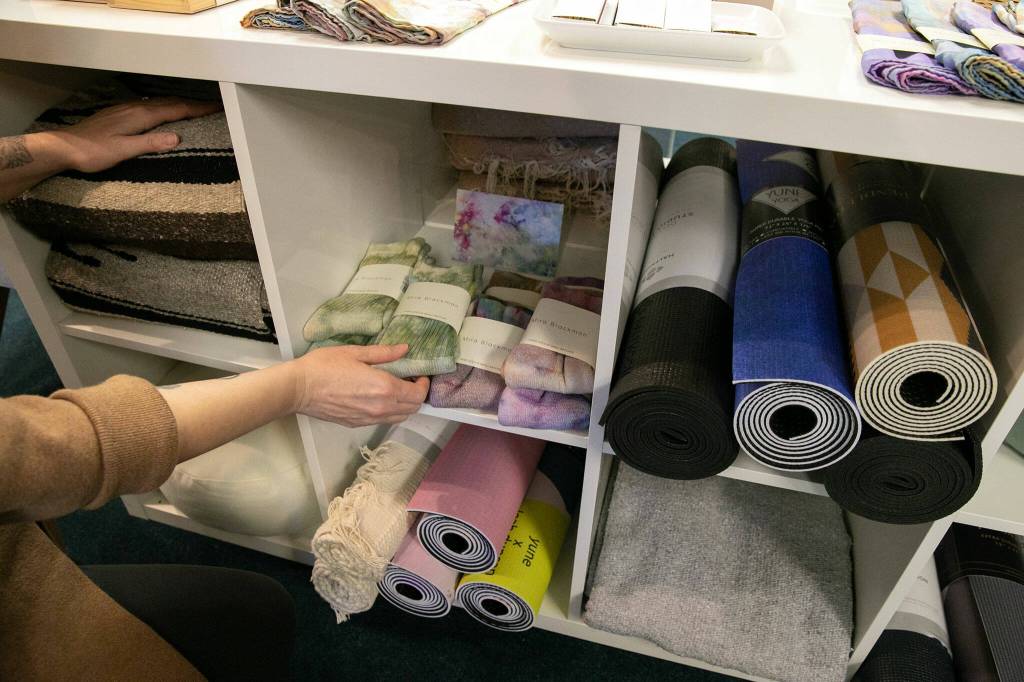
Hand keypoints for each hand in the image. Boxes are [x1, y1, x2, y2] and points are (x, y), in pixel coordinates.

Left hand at [46, 97, 221, 172]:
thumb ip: (150, 143)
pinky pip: (149, 106)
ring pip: (159, 103)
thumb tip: (176, 138)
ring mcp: (126, 109)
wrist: (65, 148)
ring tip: (193, 108)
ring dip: (179, 104)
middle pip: (170, 103)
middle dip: (193, 103)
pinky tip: (163, 111)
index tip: (216, 106)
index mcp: (140, 116)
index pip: (176, 110)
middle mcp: (135, 109)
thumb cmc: (92, 152)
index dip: (198, 108)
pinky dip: (164, 107)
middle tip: (212, 106)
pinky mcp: (119, 114)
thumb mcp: (124, 151)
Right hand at [292, 344, 428, 426]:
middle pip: (412, 408)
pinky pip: (383, 421)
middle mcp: (380, 408)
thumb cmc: (323, 367)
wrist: (299, 389)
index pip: (417, 394)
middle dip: (417, 395)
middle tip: (410, 380)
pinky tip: (381, 398)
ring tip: (397, 389)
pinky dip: (390, 411)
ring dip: (405, 405)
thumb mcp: (355, 353)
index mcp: (384, 388)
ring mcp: (369, 419)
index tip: (419, 375)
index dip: (423, 384)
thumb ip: (384, 353)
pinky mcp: (357, 424)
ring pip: (399, 417)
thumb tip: (404, 349)